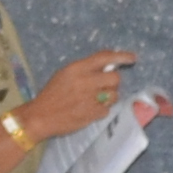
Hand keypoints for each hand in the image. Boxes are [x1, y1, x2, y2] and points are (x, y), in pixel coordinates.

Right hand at [20, 50, 142, 142]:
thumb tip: (107, 66)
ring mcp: (90, 99)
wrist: (40, 116)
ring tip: (96, 100)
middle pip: (115, 78)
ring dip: (109, 97)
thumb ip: (85, 69)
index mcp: (77, 68)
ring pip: (114, 95)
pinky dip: (101, 110)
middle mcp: (85, 81)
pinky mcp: (91, 114)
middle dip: (112, 83)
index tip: (133, 58)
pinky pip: (107, 110)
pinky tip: (90, 110)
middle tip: (104, 87)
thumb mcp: (64, 74)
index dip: (122, 56)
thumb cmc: (52, 93)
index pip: (105, 57)